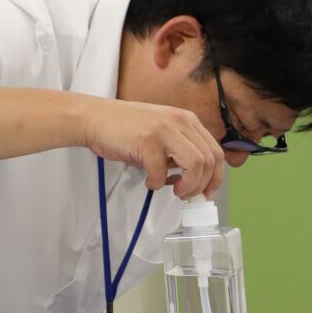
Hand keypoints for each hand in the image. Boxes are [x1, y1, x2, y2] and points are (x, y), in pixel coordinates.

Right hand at [82, 99, 224, 198]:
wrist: (94, 118)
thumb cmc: (126, 130)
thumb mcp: (162, 134)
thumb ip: (181, 150)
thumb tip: (196, 180)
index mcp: (187, 120)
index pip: (216, 152)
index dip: (216, 177)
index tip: (206, 193)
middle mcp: (180, 121)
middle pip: (210, 160)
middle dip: (203, 185)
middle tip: (186, 194)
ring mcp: (164, 129)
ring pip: (196, 165)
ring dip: (188, 185)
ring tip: (174, 190)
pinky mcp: (147, 141)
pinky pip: (161, 172)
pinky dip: (156, 183)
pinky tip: (148, 180)